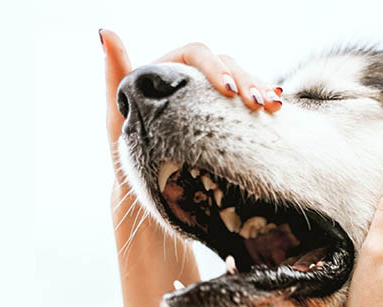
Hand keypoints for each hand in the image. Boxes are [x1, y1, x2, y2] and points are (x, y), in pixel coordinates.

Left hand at [102, 32, 282, 259]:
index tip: (227, 90)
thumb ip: (114, 76)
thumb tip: (105, 32)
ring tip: (273, 108)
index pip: (196, 56)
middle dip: (245, 81)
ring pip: (242, 82)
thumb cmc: (129, 162)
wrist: (155, 198)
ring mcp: (211, 101)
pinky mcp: (227, 120)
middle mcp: (192, 81)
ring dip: (260, 91)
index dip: (214, 67)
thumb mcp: (118, 121)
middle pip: (225, 65)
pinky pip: (249, 105)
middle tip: (259, 104)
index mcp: (166, 72)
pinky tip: (277, 110)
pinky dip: (263, 104)